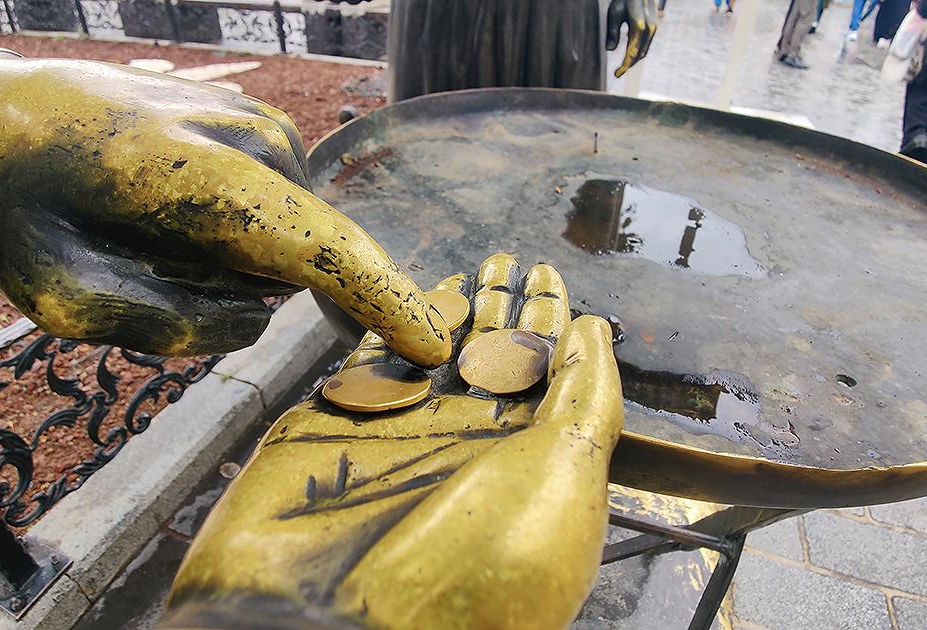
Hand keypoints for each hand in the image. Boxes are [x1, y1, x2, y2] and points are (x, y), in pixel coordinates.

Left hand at [0, 22, 448, 365]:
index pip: (310, 244)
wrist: (3, 115)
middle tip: (139, 259)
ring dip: (235, 265)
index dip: (379, 300)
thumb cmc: (23, 206)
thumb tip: (259, 315)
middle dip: (241, 291)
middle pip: (297, 258)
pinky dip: (239, 239)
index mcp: (184, 175)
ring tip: (152, 233)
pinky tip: (175, 214)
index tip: (432, 347)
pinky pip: (281, 214)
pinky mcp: (265, 125)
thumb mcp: (60, 294)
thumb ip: (167, 325)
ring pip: (289, 242)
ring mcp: (259, 123)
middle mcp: (243, 137)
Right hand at [162, 254, 624, 629]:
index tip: (552, 273)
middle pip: (492, 356)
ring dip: (451, 306)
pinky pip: (364, 366)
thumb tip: (596, 331)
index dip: (552, 319)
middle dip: (504, 305)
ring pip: (431, 353)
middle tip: (511, 257)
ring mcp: (399, 436)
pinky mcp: (331, 430)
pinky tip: (403, 299)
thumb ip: (584, 402)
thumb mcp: (562, 482)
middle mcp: (466, 445)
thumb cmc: (470, 574)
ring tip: (472, 266)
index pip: (548, 373)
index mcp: (528, 461)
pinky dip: (383, 328)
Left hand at [606, 0, 658, 77]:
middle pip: (639, 55)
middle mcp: (649, 29)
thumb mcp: (614, 13)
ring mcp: (653, 28)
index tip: (616, 74)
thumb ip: (613, 31)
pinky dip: (638, 53)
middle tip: (617, 72)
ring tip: (622, 67)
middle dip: (628, 65)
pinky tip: (629, 56)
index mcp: (639, 27)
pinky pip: (646, 45)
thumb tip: (610, 50)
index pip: (632, 53)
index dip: (624, 66)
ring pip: (644, 51)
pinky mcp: (653, 27)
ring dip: (633, 61)